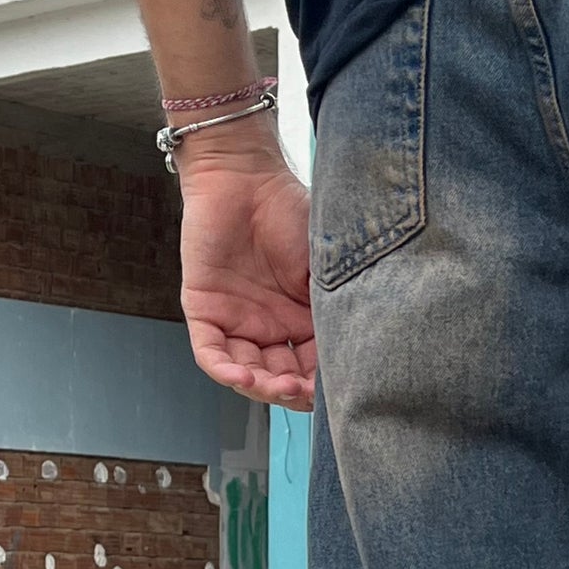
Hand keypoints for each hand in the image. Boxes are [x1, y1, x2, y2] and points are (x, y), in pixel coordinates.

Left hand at [175, 129, 316, 411]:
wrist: (245, 175)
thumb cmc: (291, 210)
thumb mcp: (327, 265)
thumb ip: (338, 303)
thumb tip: (362, 348)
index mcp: (304, 319)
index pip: (315, 367)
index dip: (324, 383)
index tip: (340, 389)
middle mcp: (272, 327)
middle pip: (281, 378)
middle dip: (293, 393)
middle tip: (305, 393)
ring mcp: (237, 321)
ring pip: (247, 373)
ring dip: (263, 388)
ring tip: (279, 388)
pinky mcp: (205, 310)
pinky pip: (211, 353)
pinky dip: (226, 372)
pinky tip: (244, 378)